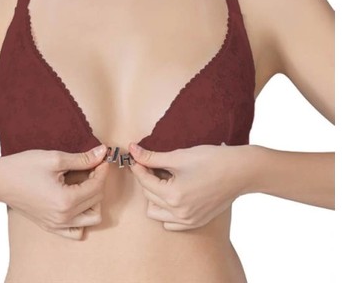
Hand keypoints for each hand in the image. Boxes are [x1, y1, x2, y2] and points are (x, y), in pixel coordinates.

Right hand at [0, 145, 109, 239]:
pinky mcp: (50, 227)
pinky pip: (75, 231)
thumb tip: (102, 153)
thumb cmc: (24, 167)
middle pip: (96, 201)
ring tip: (85, 182)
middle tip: (92, 166)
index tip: (102, 158)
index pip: (97, 187)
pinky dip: (82, 218)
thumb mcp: (55, 158)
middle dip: (99, 182)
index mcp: (66, 201)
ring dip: (94, 201)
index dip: (102, 170)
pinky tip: (77, 201)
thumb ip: (82, 159)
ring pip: (91, 219)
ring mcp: (56, 225)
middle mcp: (63, 218)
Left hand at [128, 142, 251, 230]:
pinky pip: (171, 222)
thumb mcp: (179, 156)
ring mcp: (188, 220)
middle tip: (152, 163)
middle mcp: (179, 213)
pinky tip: (173, 193)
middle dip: (147, 178)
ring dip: (154, 196)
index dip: (138, 166)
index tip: (135, 156)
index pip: (145, 181)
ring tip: (163, 179)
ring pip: (156, 213)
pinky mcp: (196, 222)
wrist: (240, 171)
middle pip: (148, 196)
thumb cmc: (212, 160)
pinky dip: (166, 210)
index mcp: (173, 196)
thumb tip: (133, 150)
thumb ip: (153, 157)